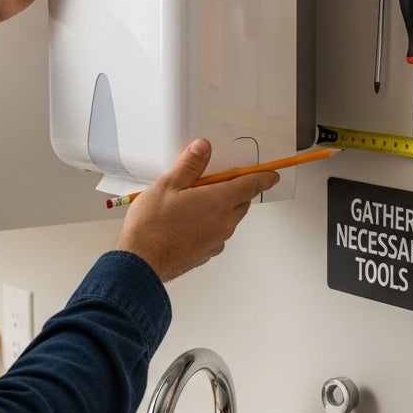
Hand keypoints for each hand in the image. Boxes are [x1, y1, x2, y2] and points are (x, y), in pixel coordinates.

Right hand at [116, 139, 279, 281]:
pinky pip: (216, 234)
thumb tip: (203, 148)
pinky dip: (210, 225)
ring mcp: (216, 241)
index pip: (251, 186)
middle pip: (242, 202)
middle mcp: (224, 223)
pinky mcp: (206, 254)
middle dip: (236, 190)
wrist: (141, 264)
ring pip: (229, 219)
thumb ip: (189, 165)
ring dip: (221, 209)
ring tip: (194, 201)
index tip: (271, 175)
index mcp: (219, 202)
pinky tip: (188, 222)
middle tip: (216, 181)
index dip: (263, 177)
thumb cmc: (152, 227)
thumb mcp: (168, 185)